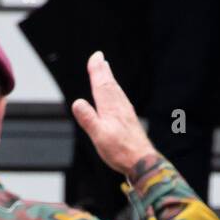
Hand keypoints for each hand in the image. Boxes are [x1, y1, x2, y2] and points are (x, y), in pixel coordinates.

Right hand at [71, 51, 155, 176]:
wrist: (142, 162)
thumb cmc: (121, 151)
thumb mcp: (99, 136)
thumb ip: (88, 119)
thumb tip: (77, 102)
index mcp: (109, 109)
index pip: (101, 85)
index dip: (97, 71)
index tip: (95, 57)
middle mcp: (119, 107)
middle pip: (109, 84)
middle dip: (103, 71)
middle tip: (99, 57)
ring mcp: (126, 113)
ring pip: (116, 91)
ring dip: (110, 79)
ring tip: (107, 70)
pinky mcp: (130, 121)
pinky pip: (121, 100)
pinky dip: (117, 92)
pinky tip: (118, 96)